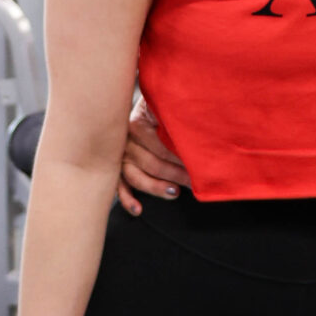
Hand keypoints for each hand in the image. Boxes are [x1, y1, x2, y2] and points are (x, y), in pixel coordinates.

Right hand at [118, 92, 189, 214]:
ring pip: (136, 177)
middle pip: (151, 163)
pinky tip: (138, 209)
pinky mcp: (117, 171)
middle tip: (194, 180)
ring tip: (175, 192)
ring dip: (157, 187)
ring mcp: (120, 157)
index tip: (197, 163)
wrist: (133, 108)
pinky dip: (128, 200)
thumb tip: (194, 126)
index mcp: (136, 124)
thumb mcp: (162, 107)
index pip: (159, 146)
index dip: (179, 157)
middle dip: (175, 173)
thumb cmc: (157, 109)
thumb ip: (173, 114)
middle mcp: (125, 141)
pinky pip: (120, 187)